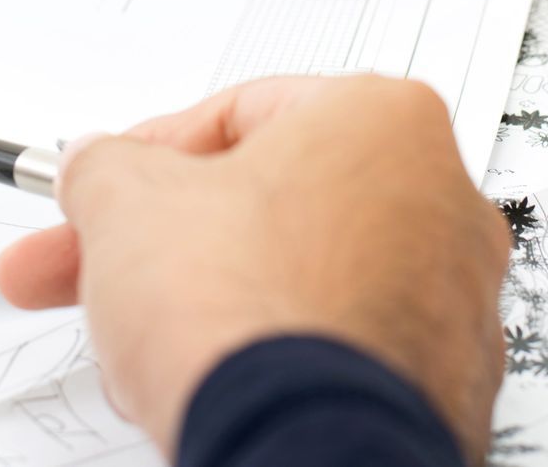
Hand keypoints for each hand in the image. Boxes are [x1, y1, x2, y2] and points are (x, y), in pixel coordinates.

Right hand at [0, 76, 511, 462]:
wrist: (299, 446)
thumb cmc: (247, 312)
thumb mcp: (125, 201)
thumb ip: (105, 166)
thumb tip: (101, 167)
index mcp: (385, 121)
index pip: (243, 113)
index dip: (152, 153)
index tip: (109, 184)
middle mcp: (441, 199)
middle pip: (270, 204)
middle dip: (167, 238)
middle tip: (95, 261)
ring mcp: (452, 299)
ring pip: (297, 281)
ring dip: (210, 301)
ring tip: (138, 342)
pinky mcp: (440, 382)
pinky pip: (333, 350)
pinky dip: (271, 359)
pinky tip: (204, 385)